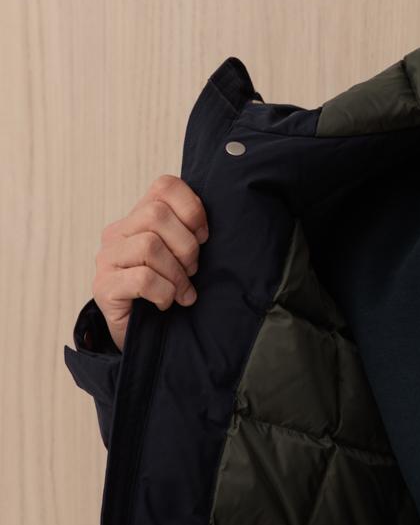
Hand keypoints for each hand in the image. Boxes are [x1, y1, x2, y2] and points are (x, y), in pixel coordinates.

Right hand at [92, 174, 208, 350]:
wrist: (141, 338)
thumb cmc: (166, 294)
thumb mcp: (181, 260)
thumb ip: (189, 236)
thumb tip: (211, 227)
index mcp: (138, 219)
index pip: (164, 186)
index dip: (192, 208)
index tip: (203, 237)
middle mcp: (118, 233)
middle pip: (157, 214)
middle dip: (186, 247)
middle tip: (191, 272)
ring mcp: (107, 259)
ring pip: (150, 245)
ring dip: (176, 274)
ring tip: (180, 292)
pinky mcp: (104, 287)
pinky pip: (143, 278)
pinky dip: (163, 293)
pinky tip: (165, 303)